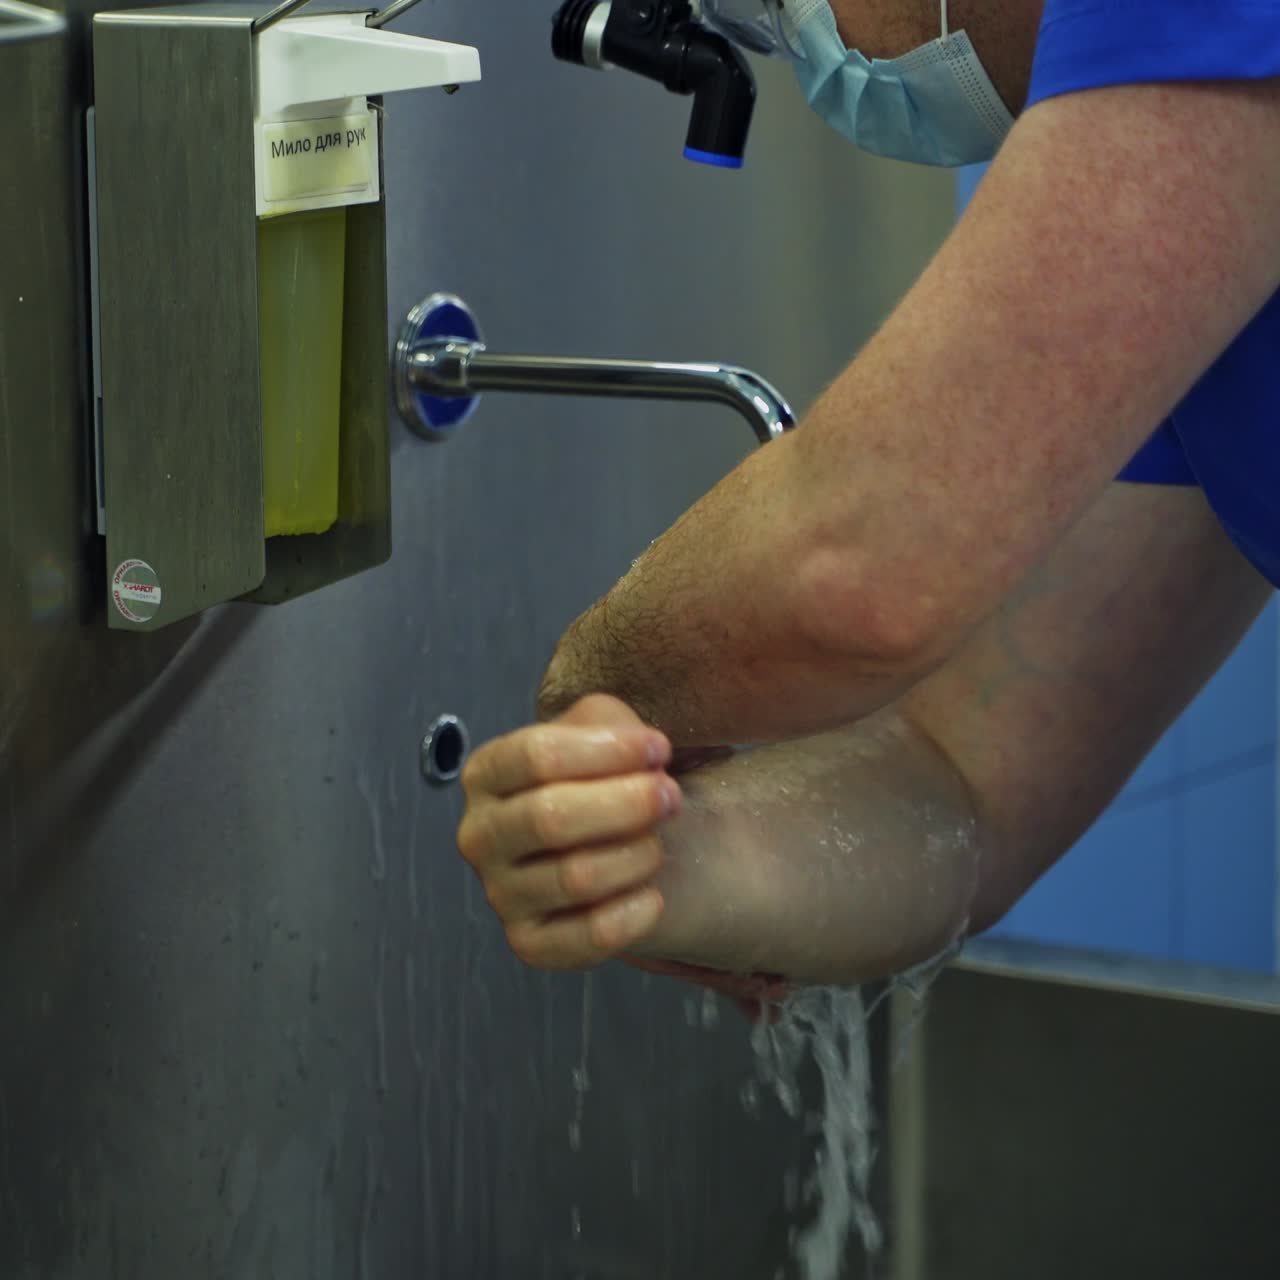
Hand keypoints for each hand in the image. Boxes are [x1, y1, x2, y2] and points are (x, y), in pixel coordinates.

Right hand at [457, 695, 678, 969]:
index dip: (609, 750)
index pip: (536, 755)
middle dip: (627, 803)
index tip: (659, 749)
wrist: (612, 843)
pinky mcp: (529, 942)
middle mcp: (480, 835)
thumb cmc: (603, 778)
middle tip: (670, 796)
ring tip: (657, 842)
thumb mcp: (599, 729)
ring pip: (576, 877)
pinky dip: (634, 914)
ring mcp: (500, 893)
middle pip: (550, 818)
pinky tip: (653, 894)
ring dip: (637, 855)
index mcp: (486, 774)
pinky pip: (588, 936)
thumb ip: (608, 724)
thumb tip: (636, 749)